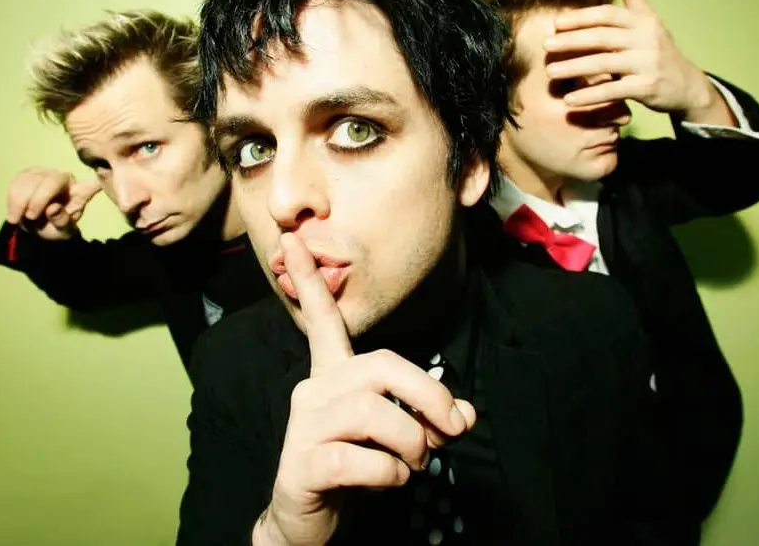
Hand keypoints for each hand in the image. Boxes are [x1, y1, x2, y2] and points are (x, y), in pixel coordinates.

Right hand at [5, 168, 100, 240]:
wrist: (36, 225)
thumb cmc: (54, 227)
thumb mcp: (61, 232)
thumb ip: (60, 221)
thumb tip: (53, 208)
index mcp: (79, 193)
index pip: (88, 188)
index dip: (92, 185)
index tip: (97, 185)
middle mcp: (64, 178)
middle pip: (52, 180)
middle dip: (38, 199)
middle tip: (30, 218)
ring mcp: (45, 173)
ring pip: (31, 179)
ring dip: (21, 200)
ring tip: (18, 219)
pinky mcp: (27, 174)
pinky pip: (17, 181)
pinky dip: (12, 198)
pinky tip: (13, 214)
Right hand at [254, 233, 476, 545]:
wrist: (308, 525)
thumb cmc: (354, 474)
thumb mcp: (398, 440)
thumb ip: (429, 420)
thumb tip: (463, 413)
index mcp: (333, 377)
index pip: (323, 322)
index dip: (313, 283)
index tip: (295, 240)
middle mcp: (314, 391)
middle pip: (381, 366)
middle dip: (429, 395)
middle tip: (449, 431)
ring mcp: (303, 426)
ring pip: (372, 411)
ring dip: (412, 442)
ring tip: (414, 464)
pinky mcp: (300, 463)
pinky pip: (357, 457)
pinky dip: (390, 472)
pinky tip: (389, 481)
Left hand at [543, 0, 717, 115]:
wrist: (687, 85)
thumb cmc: (660, 51)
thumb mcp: (651, 23)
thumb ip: (637, 0)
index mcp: (643, 22)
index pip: (608, 15)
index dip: (582, 17)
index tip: (557, 23)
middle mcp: (646, 40)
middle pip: (602, 37)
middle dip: (572, 40)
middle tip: (546, 45)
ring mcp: (647, 64)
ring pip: (604, 64)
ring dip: (574, 68)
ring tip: (550, 71)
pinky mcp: (647, 88)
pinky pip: (612, 91)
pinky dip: (589, 96)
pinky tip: (569, 100)